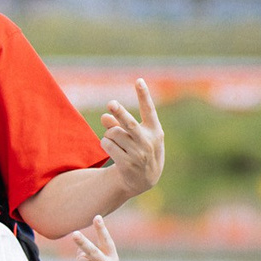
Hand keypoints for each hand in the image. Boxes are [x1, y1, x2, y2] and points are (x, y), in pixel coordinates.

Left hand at [101, 80, 163, 197]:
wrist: (142, 180)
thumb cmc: (140, 150)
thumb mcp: (137, 137)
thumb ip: (121, 124)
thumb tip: (105, 116)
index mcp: (155, 131)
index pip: (149, 110)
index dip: (144, 95)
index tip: (138, 80)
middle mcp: (148, 141)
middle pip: (129, 123)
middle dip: (120, 113)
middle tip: (110, 103)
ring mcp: (138, 154)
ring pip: (113, 134)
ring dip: (108, 133)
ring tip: (113, 139)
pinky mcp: (127, 164)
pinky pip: (107, 146)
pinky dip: (105, 143)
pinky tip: (111, 148)